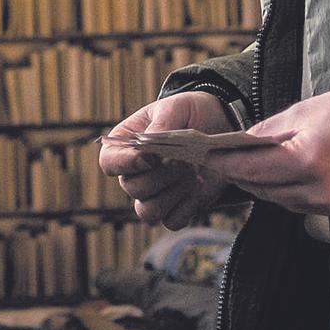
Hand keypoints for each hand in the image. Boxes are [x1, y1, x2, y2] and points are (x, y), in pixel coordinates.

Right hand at [98, 91, 234, 228]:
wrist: (221, 126)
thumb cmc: (190, 113)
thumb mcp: (176, 108)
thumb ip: (161, 124)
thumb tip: (147, 145)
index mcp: (126, 145)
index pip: (108, 162)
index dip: (125, 164)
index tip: (150, 158)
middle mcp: (135, 173)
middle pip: (132, 188)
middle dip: (160, 176)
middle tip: (182, 160)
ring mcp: (155, 193)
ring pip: (148, 212)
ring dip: (172, 194)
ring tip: (191, 173)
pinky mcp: (177, 207)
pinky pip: (172, 221)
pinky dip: (186, 208)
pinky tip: (198, 186)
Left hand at [210, 86, 329, 220]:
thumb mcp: (305, 112)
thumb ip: (268, 131)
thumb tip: (239, 144)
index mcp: (306, 159)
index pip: (252, 169)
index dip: (226, 165)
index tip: (207, 159)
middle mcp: (319, 189)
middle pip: (265, 191)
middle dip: (243, 178)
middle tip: (223, 165)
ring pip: (283, 203)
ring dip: (266, 188)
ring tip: (251, 172)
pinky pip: (306, 208)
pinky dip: (292, 196)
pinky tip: (285, 181)